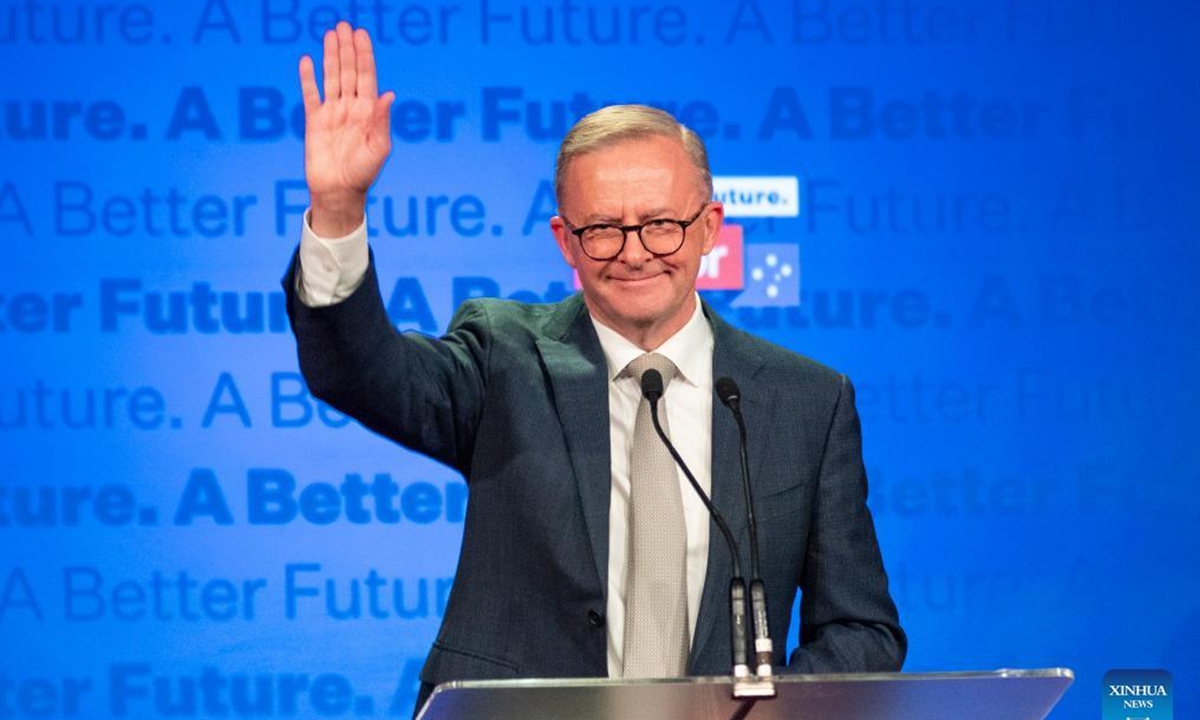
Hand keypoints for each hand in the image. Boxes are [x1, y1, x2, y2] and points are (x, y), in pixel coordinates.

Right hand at [299, 22, 393, 236]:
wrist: (339, 192)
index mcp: (369, 113)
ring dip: (330, 56)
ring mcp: (332, 113)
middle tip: (344, 25)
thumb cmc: (363, 174)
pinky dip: (308, 78)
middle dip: (347, 49)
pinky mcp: (314, 121)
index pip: (367, 77)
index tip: (361, 35)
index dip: (365, 55)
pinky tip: (307, 60)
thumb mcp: (379, 148)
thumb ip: (382, 120)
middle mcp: (351, 108)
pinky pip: (310, 95)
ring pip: (331, 77)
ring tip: (330, 34)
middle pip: (349, 71)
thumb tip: (388, 93)